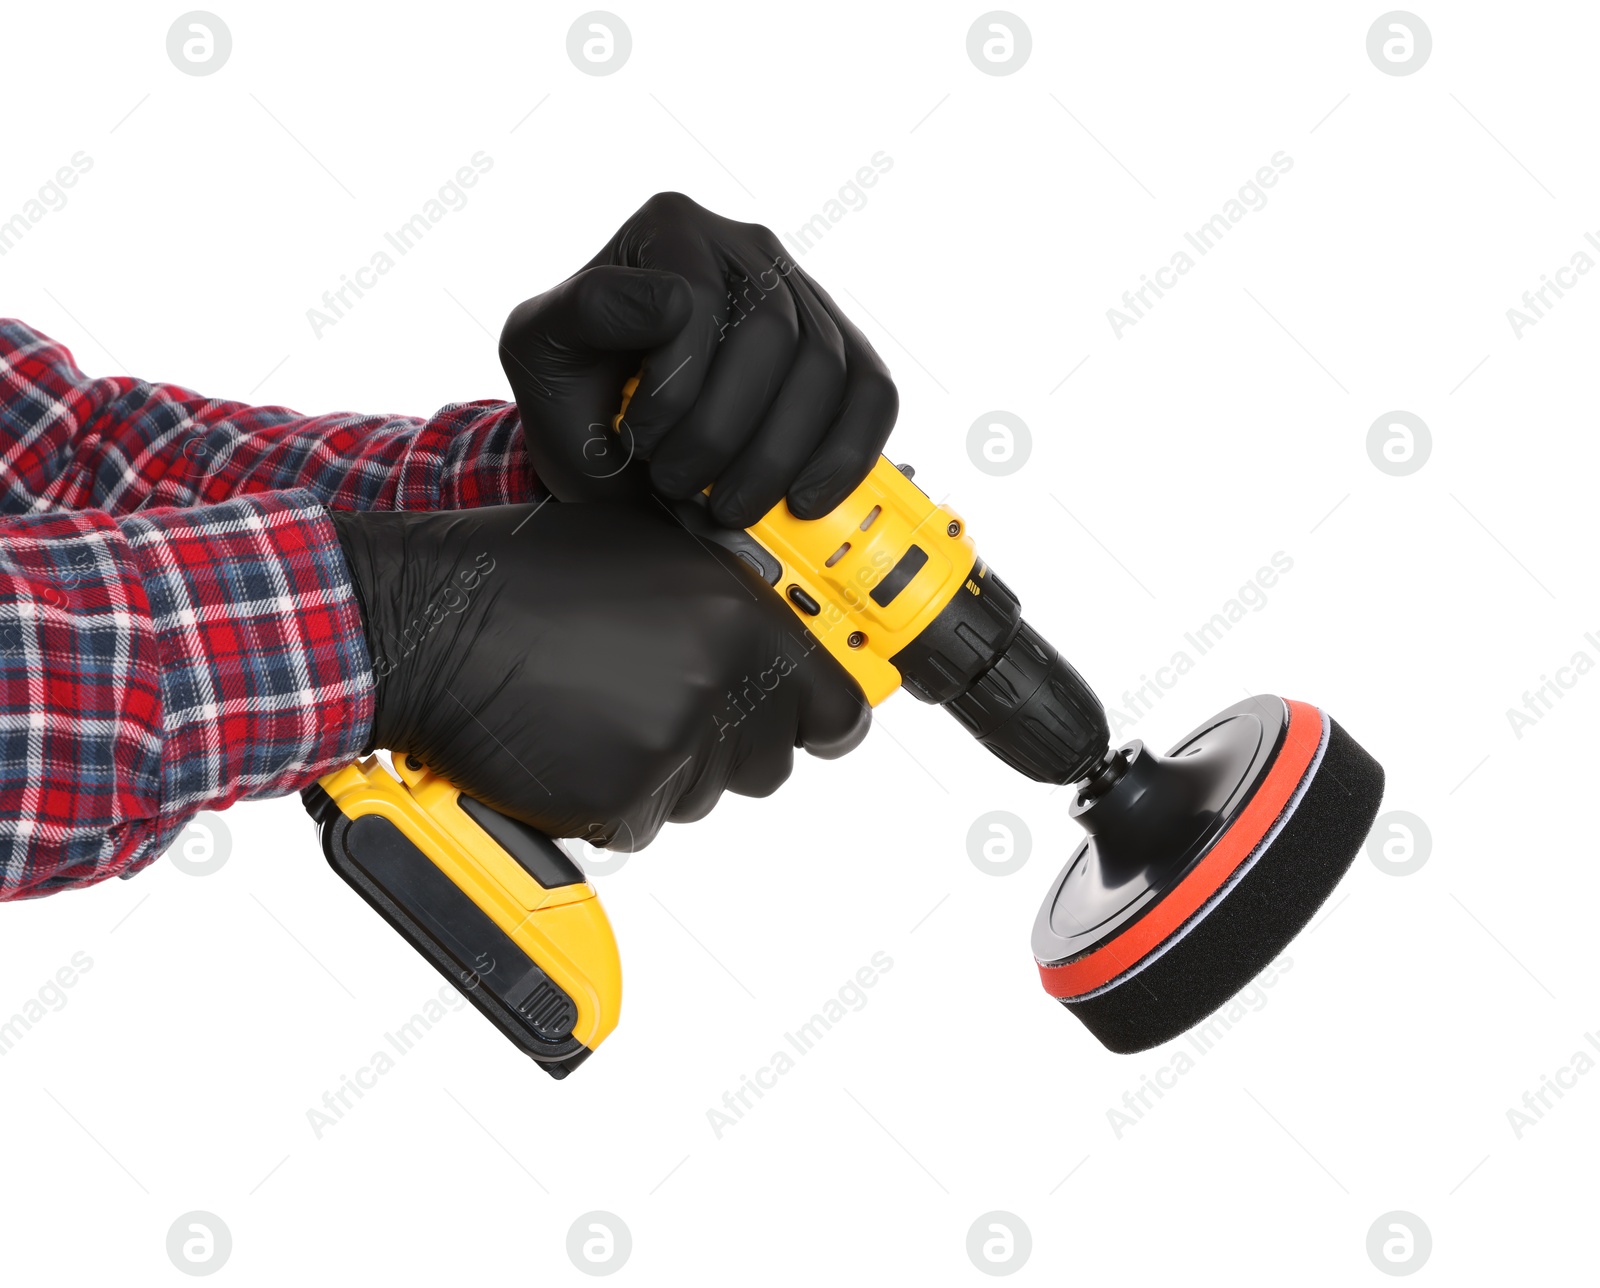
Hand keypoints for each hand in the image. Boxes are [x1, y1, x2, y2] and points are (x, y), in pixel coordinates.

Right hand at [327, 501, 868, 848]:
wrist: (426, 623)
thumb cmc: (525, 574)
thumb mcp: (650, 548)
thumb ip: (730, 595)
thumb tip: (784, 633)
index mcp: (736, 618)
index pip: (838, 708)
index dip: (821, 717)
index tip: (812, 721)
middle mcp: (715, 686)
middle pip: (771, 761)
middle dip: (731, 743)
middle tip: (668, 704)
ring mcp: (668, 750)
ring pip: (705, 793)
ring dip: (668, 767)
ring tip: (602, 708)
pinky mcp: (618, 802)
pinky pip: (643, 822)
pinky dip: (613, 799)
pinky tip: (572, 742)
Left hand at [500, 192, 897, 528]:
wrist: (608, 441)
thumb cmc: (573, 389)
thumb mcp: (540, 345)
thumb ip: (586, 310)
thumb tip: (672, 299)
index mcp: (672, 229)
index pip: (697, 294)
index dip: (675, 386)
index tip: (642, 443)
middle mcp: (747, 249)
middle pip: (773, 332)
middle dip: (726, 432)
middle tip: (682, 486)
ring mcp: (805, 297)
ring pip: (828, 369)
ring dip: (778, 456)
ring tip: (728, 504)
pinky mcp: (843, 353)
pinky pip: (874, 393)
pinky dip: (848, 453)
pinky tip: (805, 499)